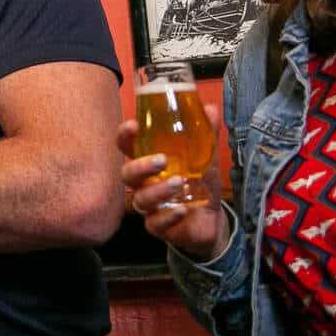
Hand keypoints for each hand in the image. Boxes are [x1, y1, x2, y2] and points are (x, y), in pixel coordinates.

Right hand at [116, 111, 228, 262]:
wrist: (211, 219)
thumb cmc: (199, 183)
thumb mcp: (206, 157)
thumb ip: (206, 134)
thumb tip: (209, 108)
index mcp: (149, 162)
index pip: (127, 147)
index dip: (125, 137)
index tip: (133, 125)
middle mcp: (144, 183)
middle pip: (127, 175)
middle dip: (140, 166)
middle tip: (161, 160)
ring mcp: (149, 206)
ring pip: (141, 200)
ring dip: (158, 190)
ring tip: (180, 183)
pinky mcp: (158, 227)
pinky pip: (155, 224)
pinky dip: (168, 216)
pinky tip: (182, 209)